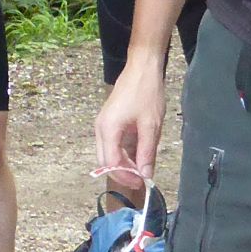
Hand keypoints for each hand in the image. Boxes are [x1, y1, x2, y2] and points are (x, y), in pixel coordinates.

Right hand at [95, 52, 165, 193]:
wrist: (142, 68)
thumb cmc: (146, 93)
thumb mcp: (150, 125)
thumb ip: (147, 152)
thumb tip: (146, 175)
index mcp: (108, 129)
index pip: (111, 163)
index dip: (126, 176)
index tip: (142, 183)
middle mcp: (100, 129)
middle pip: (105, 161)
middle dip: (122, 173)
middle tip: (142, 180)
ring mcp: (103, 125)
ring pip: (107, 154)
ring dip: (122, 164)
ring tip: (141, 169)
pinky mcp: (108, 122)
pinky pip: (111, 144)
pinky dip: (122, 153)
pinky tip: (138, 156)